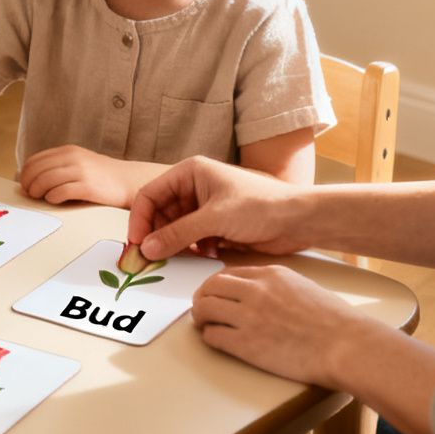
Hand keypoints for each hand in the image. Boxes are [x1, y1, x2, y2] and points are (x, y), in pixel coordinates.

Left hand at [19, 145, 155, 207]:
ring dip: (38, 192)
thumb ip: (55, 167)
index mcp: (67, 151)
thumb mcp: (76, 164)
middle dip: (29, 185)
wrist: (127, 181)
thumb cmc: (99, 176)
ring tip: (42, 198)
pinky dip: (52, 198)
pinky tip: (55, 200)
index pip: (34, 160)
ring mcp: (81, 171)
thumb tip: (23, 178)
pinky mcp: (88, 187)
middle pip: (36, 171)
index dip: (25, 175)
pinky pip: (60, 192)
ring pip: (45, 181)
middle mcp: (73, 158)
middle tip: (32, 195)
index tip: (25, 186)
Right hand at [127, 156, 318, 259]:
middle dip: (156, 236)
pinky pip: (191, 239)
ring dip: (175, 245)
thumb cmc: (260, 206)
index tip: (136, 243)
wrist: (298, 220)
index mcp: (191, 173)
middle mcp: (195, 188)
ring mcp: (205, 208)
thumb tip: (148, 248)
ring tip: (178, 259)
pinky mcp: (216, 226)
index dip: (140, 219)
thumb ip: (178, 234)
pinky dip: (192, 250)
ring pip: (175, 229)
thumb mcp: (215, 218)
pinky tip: (205, 255)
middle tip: (150, 260)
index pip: (151, 194)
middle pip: (161, 214)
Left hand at [190, 265, 370, 387]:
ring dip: (200, 316)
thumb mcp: (302, 287)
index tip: (215, 294)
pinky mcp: (246, 345)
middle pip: (210, 287)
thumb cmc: (333, 321)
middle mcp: (256, 291)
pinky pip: (212, 336)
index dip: (217, 285)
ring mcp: (249, 317)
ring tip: (205, 324)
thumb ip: (276, 286)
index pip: (228, 273)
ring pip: (204, 308)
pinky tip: (216, 339)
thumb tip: (256, 293)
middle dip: (202, 298)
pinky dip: (209, 337)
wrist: (345, 345)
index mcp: (271, 274)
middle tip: (203, 309)